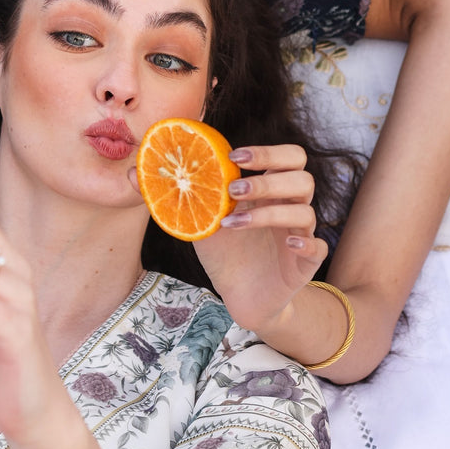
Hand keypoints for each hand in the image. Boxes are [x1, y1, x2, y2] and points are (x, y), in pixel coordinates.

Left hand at [192, 143, 326, 335]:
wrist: (241, 296)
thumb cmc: (225, 253)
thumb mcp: (198, 221)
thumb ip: (174, 195)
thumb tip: (131, 173)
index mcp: (270, 190)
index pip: (287, 157)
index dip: (267, 152)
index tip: (234, 157)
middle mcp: (290, 207)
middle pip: (302, 177)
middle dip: (269, 178)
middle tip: (234, 189)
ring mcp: (300, 234)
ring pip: (305, 211)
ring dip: (269, 212)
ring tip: (233, 222)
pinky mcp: (306, 263)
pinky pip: (319, 246)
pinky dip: (306, 241)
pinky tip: (287, 244)